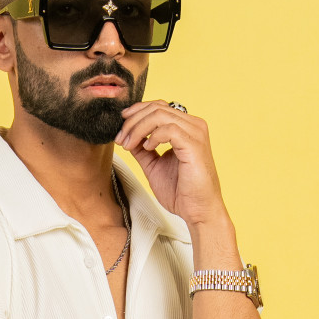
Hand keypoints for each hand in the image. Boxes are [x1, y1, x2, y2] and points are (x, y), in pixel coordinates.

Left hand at [115, 100, 230, 235]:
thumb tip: (127, 137)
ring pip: (160, 115)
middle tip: (120, 139)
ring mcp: (195, 133)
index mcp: (186, 128)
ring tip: (128, 145)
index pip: (158, 107)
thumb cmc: (182, 192)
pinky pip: (168, 129)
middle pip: (157, 107)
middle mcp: (193, 125)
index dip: (136, 113)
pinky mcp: (194, 144)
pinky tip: (147, 148)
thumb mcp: (154, 166)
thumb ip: (142, 149)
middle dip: (133, 121)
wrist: (198, 212)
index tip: (120, 129)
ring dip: (138, 128)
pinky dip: (152, 136)